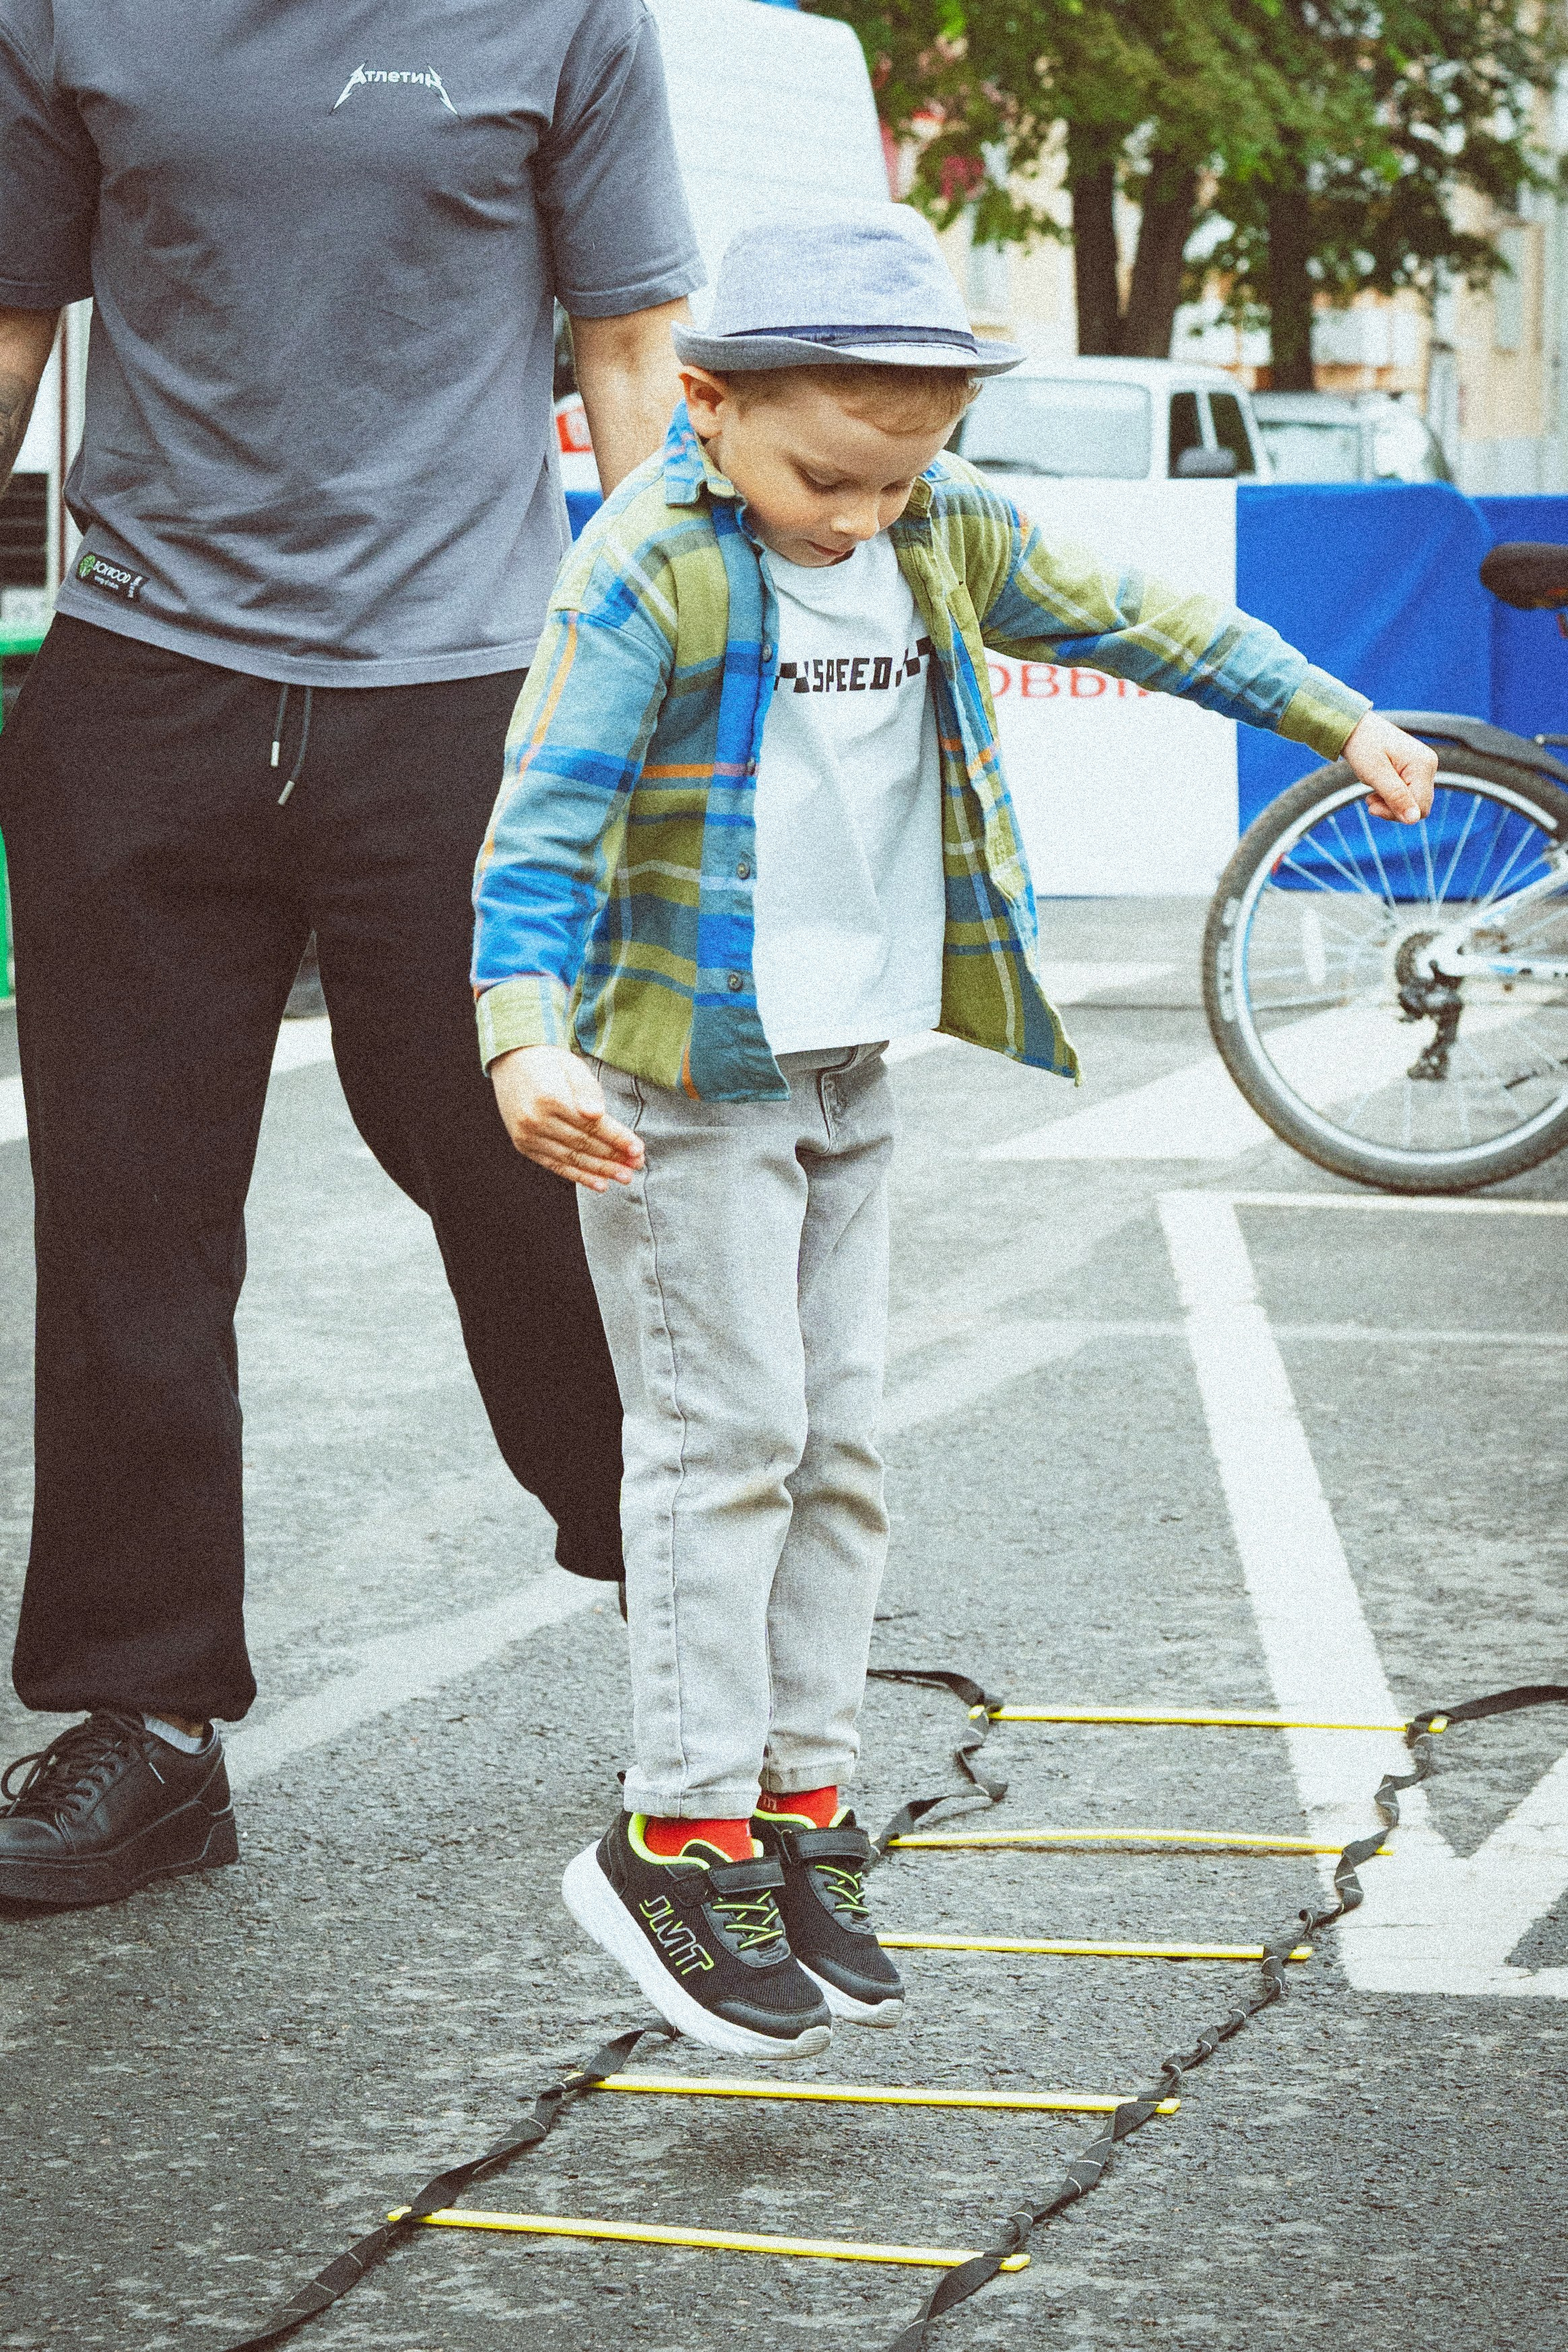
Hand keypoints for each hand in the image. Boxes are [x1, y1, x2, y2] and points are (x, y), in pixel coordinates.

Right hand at [489, 1046, 643, 1190]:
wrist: (512, 1062)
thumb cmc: (549, 1063)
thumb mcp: (572, 1066)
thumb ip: (587, 1089)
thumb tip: (597, 1113)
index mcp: (550, 1098)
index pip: (592, 1125)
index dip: (617, 1139)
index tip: (638, 1149)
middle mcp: (535, 1119)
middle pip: (583, 1144)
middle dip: (613, 1157)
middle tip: (636, 1165)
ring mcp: (527, 1135)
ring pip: (571, 1158)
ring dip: (600, 1171)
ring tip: (624, 1177)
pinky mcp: (524, 1145)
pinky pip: (555, 1165)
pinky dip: (579, 1176)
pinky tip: (599, 1183)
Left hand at [1341, 713, 1437, 823]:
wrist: (1354, 727)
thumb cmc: (1362, 746)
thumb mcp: (1376, 774)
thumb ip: (1396, 797)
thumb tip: (1414, 819)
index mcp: (1423, 765)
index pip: (1420, 808)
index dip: (1397, 814)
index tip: (1372, 807)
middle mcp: (1428, 765)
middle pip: (1418, 806)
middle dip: (1393, 809)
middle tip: (1370, 802)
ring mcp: (1422, 766)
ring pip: (1413, 801)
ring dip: (1390, 804)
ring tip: (1371, 796)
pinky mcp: (1414, 768)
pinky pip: (1408, 792)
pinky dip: (1392, 796)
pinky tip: (1377, 791)